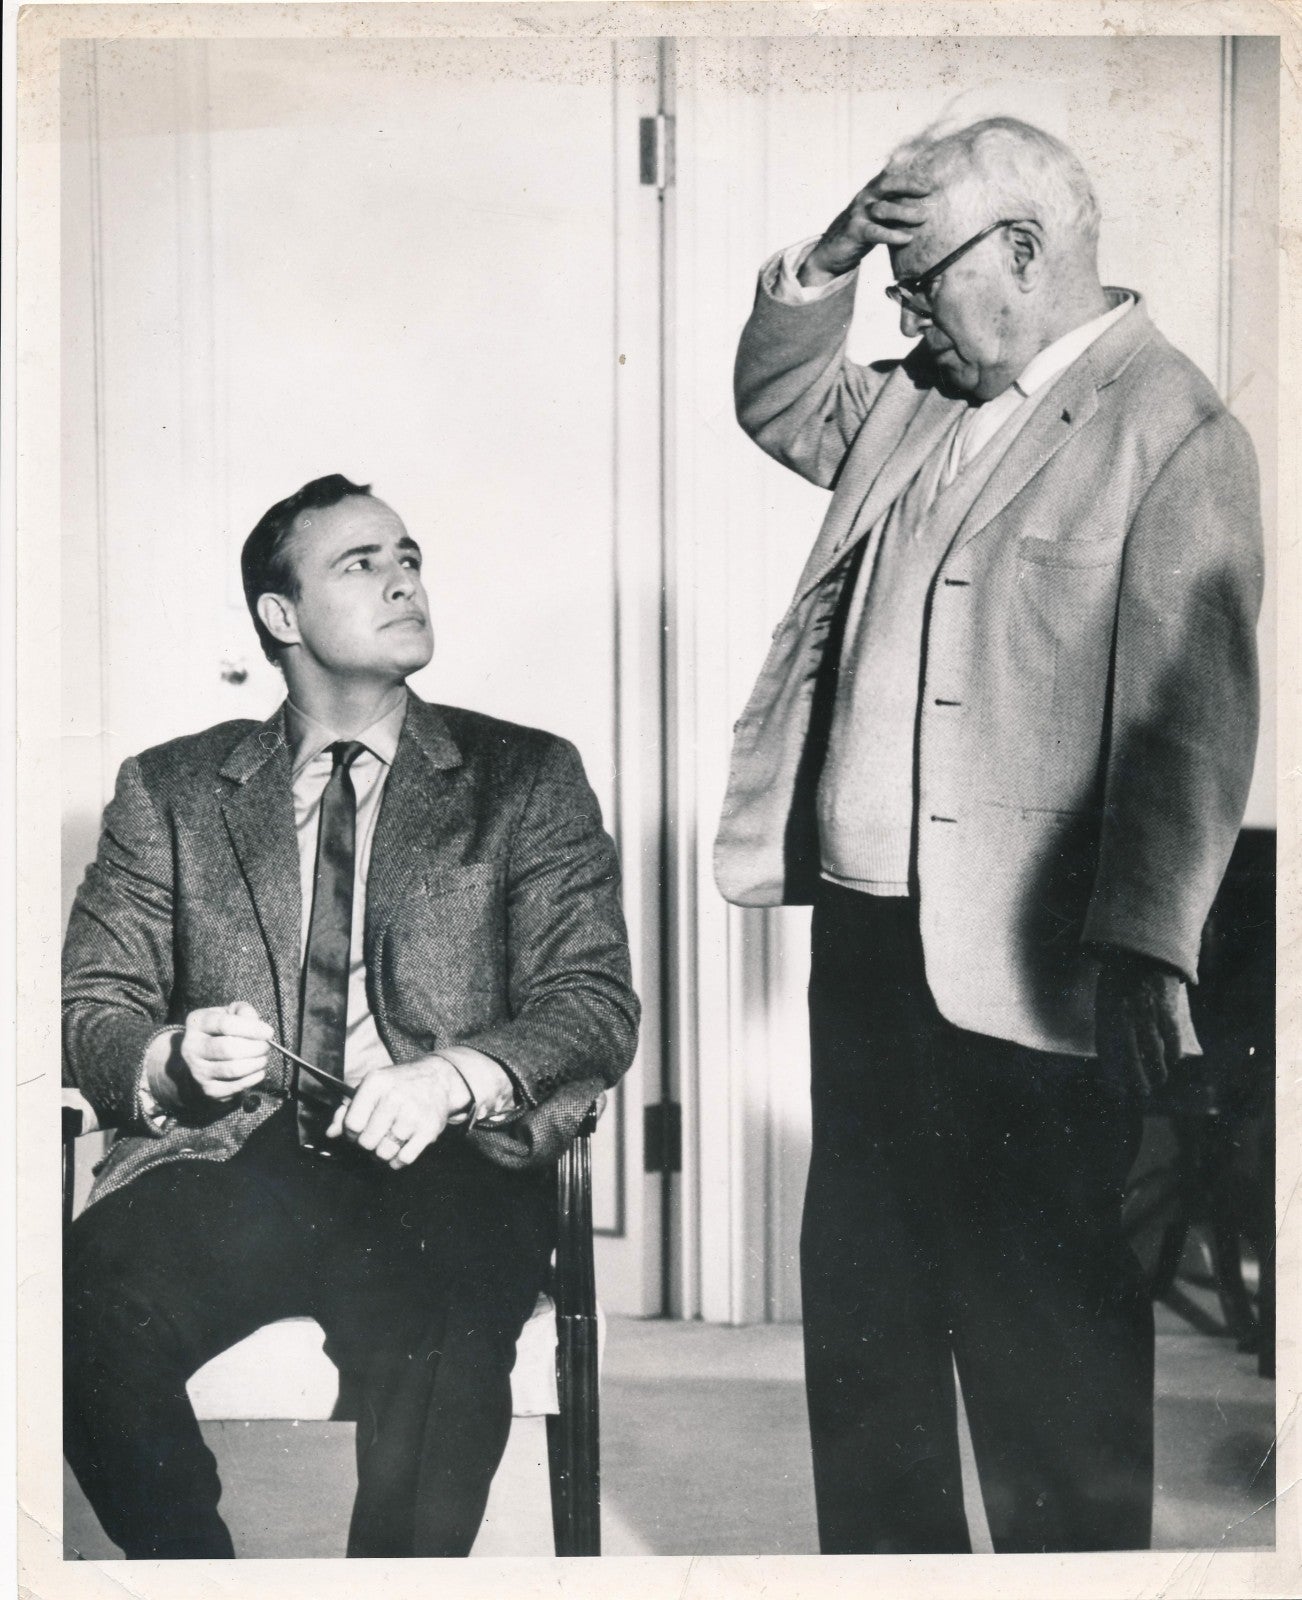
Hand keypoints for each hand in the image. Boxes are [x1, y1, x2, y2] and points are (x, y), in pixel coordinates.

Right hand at [174, 1002, 271, 1101]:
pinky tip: (257, 1070)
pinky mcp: (208, 1090)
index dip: (252, 1029)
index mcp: (197, 1023)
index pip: (225, 1024)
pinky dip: (253, 1078)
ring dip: (256, 1063)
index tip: (268, 1032)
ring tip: (263, 1057)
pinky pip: (236, 1086)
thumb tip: (255, 1023)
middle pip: (228, 1049)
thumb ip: (243, 1011)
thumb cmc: (221, 1032)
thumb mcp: (229, 1013)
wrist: (202, 1060)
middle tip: (267, 1046)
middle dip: (255, 1048)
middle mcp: (191, 1047)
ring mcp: (197, 1071)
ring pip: (233, 1069)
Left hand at [326, 1056, 472, 1170]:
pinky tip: (398, 1149)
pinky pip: (404, 1159)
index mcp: (377, 1083)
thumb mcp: (370, 1088)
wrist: (437, 1079)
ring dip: (381, 1154)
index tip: (357, 1130)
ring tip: (384, 1144)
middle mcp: (395, 1097)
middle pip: (367, 1142)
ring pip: (384, 1153)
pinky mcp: (429, 1130)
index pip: (352, 1123)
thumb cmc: (397, 1085)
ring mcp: (414, 1114)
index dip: (350, 1132)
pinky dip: (398, 1161)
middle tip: (373, 1137)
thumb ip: (346, 1110)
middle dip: (366, 1144)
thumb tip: (330, 1134)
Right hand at [800, 170, 932, 285]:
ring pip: (884, 208)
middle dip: (910, 185)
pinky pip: (876, 232)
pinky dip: (893, 235)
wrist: (832, 251)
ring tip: (923, 218)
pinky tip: (907, 238)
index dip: (910, 170)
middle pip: (888, 183)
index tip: (932, 173)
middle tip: (928, 191)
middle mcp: (866, 196)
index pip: (892, 173)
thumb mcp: (879, 213)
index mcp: (873, 189)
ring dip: (905, 212)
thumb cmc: (863, 231)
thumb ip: (897, 203)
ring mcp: (859, 213)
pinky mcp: (855, 232)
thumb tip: (927, 202)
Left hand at [1094, 950, 1184, 1096]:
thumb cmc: (1120, 976)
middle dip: (1136, 1077)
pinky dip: (1172, 1050)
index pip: (1107, 1049)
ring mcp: (1145, 1009)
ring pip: (1152, 1047)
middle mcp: (1123, 1012)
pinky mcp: (1165, 1004)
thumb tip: (1111, 1057)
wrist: (1140, 947)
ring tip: (1158, 1080)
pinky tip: (1173, 1060)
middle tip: (1141, 1093)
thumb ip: (1109, 1024)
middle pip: (1130, 1053)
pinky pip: (1170, 1034)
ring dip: (1156, 1069)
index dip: (1111, 1073)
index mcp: (1106, 1010)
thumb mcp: (1106, 997)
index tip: (1116, 1092)